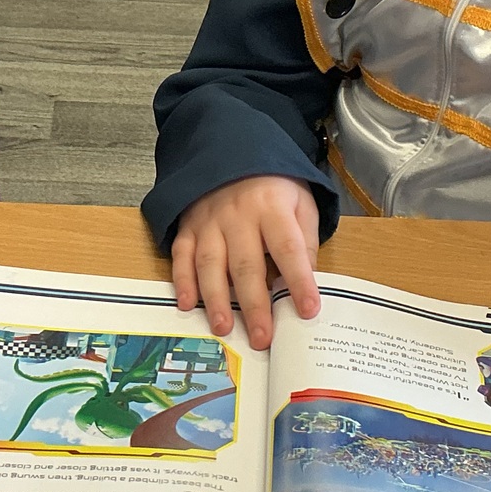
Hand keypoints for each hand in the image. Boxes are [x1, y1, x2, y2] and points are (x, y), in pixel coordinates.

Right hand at [170, 176, 319, 348]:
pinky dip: (183, 282)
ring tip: (224, 329)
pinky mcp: (188, 228)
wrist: (231, 153)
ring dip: (216, 300)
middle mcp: (238, 216)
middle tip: (262, 338)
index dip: (299, 281)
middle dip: (254, 305)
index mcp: (272, 208)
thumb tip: (305, 283)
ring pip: (211, 265)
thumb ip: (304, 242)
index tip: (308, 310)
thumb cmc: (273, 187)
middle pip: (247, 265)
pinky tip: (188, 305)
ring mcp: (209, 222)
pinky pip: (182, 256)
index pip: (288, 249)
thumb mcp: (301, 203)